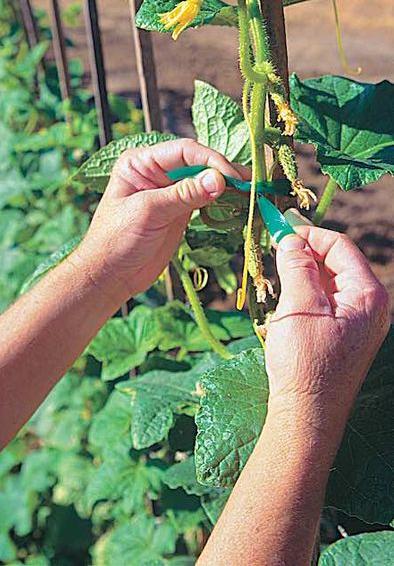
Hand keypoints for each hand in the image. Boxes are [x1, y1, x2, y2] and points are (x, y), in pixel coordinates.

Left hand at [74, 139, 248, 306]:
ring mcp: (169, 191)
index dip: (210, 160)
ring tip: (252, 191)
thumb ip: (184, 195)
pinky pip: (205, 199)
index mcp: (141, 162)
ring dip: (227, 185)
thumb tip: (220, 180)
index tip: (230, 177)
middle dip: (223, 171)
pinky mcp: (179, 211)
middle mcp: (156, 171)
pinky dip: (222, 200)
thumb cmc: (116, 240)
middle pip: (198, 162)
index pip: (184, 151)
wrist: (109, 276)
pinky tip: (238, 203)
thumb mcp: (149, 212)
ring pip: (204, 180)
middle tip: (251, 182)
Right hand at [266, 211, 389, 428]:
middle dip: (305, 254)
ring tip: (278, 282)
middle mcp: (371, 306)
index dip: (309, 234)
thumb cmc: (304, 363)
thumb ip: (297, 266)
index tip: (279, 230)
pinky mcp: (345, 335)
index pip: (340, 246)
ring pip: (328, 281)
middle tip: (274, 252)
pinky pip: (326, 302)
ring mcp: (359, 322)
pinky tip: (286, 305)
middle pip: (336, 262)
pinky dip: (305, 294)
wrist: (306, 415)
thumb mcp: (298, 306)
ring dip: (302, 275)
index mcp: (368, 295)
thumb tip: (292, 239)